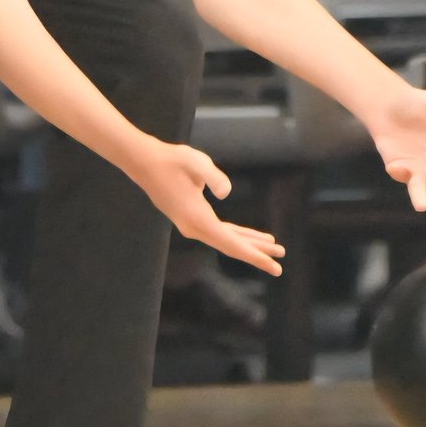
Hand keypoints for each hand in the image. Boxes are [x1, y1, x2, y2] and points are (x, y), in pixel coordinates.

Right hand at [125, 137, 285, 274]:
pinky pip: (218, 231)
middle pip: (232, 245)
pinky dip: (235, 234)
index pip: (232, 243)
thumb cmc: (171, 160)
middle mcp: (194, 228)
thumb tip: (226, 192)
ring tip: (272, 245)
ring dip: (248, 242)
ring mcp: (191, 225)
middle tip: (281, 259)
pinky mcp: (190, 218)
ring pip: (226, 238)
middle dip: (257, 252)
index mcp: (198, 219)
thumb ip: (213, 176)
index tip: (274, 266)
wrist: (144, 162)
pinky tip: (247, 234)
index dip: (255, 255)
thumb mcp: (195, 162)